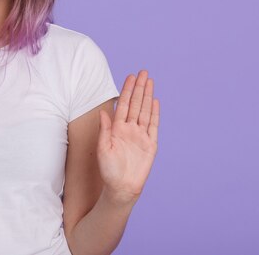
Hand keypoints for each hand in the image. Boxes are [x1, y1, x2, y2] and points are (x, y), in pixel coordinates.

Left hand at [97, 70, 159, 204]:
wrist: (121, 188)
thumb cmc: (108, 170)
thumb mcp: (103, 149)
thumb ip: (104, 130)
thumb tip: (103, 111)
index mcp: (117, 128)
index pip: (123, 104)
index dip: (126, 90)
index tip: (130, 77)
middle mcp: (129, 129)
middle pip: (136, 104)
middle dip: (139, 88)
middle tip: (143, 72)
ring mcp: (141, 135)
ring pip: (145, 111)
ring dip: (147, 96)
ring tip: (150, 81)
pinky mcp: (150, 144)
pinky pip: (153, 126)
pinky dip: (155, 113)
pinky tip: (155, 101)